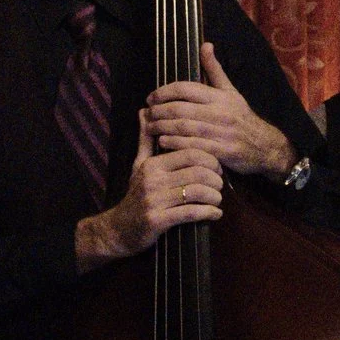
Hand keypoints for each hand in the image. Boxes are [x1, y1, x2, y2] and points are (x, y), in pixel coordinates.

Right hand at [77, 130, 222, 265]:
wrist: (118, 229)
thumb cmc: (134, 195)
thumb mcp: (138, 165)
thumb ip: (145, 140)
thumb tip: (144, 111)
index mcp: (152, 164)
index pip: (190, 153)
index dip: (210, 159)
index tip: (216, 167)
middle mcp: (152, 180)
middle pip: (197, 172)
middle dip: (215, 178)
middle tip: (220, 183)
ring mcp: (154, 201)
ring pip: (196, 192)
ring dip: (214, 196)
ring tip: (218, 199)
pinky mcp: (158, 220)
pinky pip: (191, 213)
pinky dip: (208, 212)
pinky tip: (216, 213)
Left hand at [145, 43, 294, 177]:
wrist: (265, 146)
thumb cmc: (242, 117)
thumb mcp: (231, 91)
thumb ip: (214, 70)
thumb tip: (205, 45)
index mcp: (220, 97)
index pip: (186, 88)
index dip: (164, 92)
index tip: (150, 98)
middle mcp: (220, 112)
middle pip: (180, 109)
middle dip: (158, 111)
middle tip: (146, 114)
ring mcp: (222, 133)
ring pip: (184, 128)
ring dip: (162, 128)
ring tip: (149, 128)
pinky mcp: (223, 151)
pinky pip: (194, 146)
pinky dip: (175, 143)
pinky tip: (163, 141)